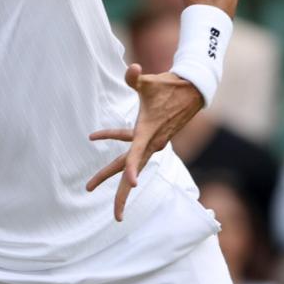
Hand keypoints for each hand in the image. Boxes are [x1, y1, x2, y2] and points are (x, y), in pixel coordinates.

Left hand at [85, 64, 202, 220]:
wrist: (193, 89)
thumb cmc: (169, 86)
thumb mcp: (149, 82)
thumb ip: (135, 77)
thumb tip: (132, 68)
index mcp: (147, 133)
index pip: (137, 156)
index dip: (133, 171)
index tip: (132, 185)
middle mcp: (151, 143)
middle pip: (130, 172)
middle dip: (120, 193)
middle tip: (114, 216)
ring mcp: (152, 143)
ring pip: (129, 164)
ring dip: (111, 174)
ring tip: (89, 186)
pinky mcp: (153, 138)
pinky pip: (131, 146)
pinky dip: (115, 140)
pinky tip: (96, 136)